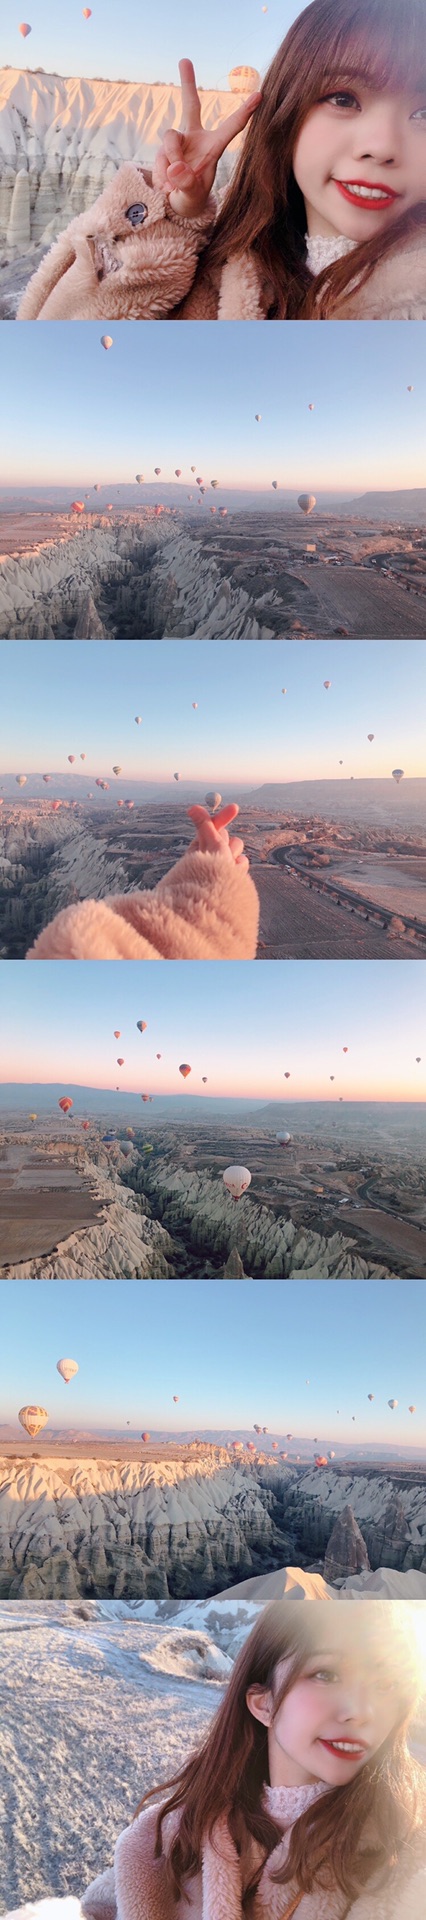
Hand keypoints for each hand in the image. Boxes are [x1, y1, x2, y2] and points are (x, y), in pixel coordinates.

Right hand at [152, 58, 261, 216]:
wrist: (176, 204)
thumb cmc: (191, 198)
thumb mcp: (192, 197)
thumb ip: (186, 184)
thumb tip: (176, 167)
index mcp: (214, 146)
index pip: (231, 127)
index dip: (245, 111)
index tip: (260, 94)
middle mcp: (195, 138)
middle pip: (190, 105)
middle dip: (187, 82)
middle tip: (184, 59)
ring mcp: (177, 142)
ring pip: (169, 139)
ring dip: (170, 160)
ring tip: (173, 185)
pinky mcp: (162, 150)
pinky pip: (159, 158)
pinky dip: (161, 175)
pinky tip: (167, 187)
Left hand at [187, 803, 248, 871]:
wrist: (215, 901)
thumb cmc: (207, 871)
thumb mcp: (207, 844)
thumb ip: (203, 825)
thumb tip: (192, 807)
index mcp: (200, 845)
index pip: (212, 826)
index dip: (223, 817)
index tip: (235, 808)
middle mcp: (211, 854)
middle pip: (228, 836)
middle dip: (226, 842)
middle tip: (221, 851)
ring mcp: (223, 864)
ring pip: (237, 849)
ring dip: (233, 854)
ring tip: (225, 866)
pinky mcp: (232, 875)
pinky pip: (242, 862)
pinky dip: (238, 867)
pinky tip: (232, 876)